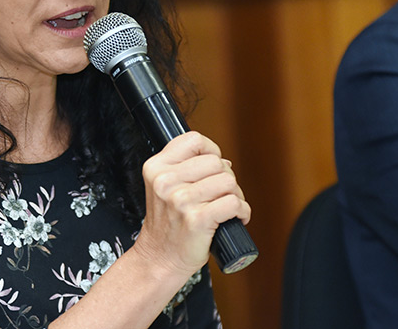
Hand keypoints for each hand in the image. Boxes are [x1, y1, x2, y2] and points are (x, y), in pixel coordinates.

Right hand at [133, 131, 250, 276]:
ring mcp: (180, 200)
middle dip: (226, 178)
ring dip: (235, 196)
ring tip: (227, 207)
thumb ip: (185, 167)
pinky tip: (235, 218)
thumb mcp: (163, 186)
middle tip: (220, 194)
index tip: (212, 168)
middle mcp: (165, 181)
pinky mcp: (196, 220)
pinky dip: (242, 211)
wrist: (160, 257)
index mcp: (156, 167)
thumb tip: (223, 161)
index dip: (211, 151)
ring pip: (228, 182)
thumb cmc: (167, 223)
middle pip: (216, 162)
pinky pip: (234, 203)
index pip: (194, 140)